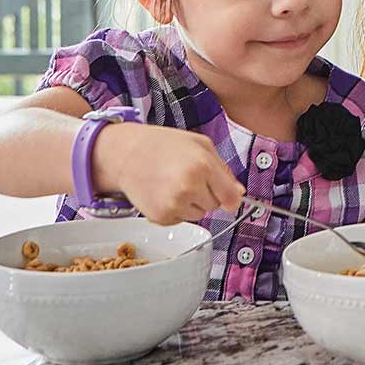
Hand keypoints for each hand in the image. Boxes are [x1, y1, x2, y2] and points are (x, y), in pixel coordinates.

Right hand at [93, 122, 243, 225]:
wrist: (125, 155)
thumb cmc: (163, 145)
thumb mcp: (200, 145)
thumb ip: (224, 170)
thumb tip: (238, 194)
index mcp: (202, 166)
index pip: (231, 197)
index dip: (232, 197)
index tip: (230, 197)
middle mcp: (188, 188)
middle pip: (215, 205)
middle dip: (207, 194)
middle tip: (188, 177)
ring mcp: (173, 205)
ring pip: (199, 214)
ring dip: (192, 203)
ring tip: (174, 183)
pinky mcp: (161, 218)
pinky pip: (181, 220)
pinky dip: (176, 210)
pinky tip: (164, 193)